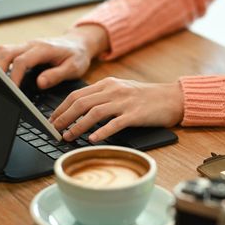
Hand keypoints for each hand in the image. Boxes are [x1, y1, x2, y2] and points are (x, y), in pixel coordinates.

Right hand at [0, 25, 108, 88]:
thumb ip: (56, 75)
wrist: (79, 43)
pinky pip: (6, 53)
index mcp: (44, 49)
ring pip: (2, 50)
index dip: (14, 77)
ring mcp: (25, 46)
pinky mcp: (23, 49)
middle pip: (5, 52)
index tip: (12, 91)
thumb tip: (40, 83)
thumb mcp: (74, 68)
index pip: (21, 61)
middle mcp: (32, 44)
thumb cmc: (77, 56)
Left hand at [49, 77, 183, 141]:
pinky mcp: (136, 114)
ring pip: (94, 112)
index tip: (51, 120)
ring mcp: (124, 101)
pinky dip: (102, 131)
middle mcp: (113, 90)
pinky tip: (93, 140)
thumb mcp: (121, 91)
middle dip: (64, 117)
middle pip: (81, 102)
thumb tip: (79, 111)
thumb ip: (102, 97)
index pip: (77, 94)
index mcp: (107, 84)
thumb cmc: (146, 98)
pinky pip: (115, 123)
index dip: (61, 108)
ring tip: (68, 137)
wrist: (173, 98)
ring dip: (78, 126)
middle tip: (53, 130)